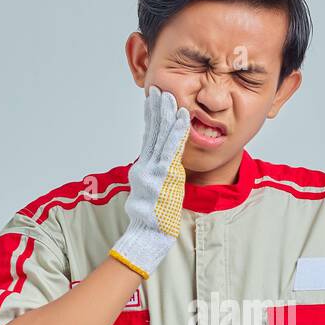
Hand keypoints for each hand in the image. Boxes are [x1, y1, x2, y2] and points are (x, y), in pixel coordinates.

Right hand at [108, 84, 191, 278]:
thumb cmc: (151, 220)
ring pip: (161, 135)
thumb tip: (159, 172)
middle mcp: (146, 166)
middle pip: (152, 132)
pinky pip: (172, 148)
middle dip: (156, 110)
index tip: (153, 101)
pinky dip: (176, 131)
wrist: (147, 235)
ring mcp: (155, 170)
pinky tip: (181, 116)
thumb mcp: (150, 195)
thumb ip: (154, 180)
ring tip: (171, 96)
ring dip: (167, 114)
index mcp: (143, 169)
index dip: (150, 118)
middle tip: (159, 89)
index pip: (148, 138)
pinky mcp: (165, 175)